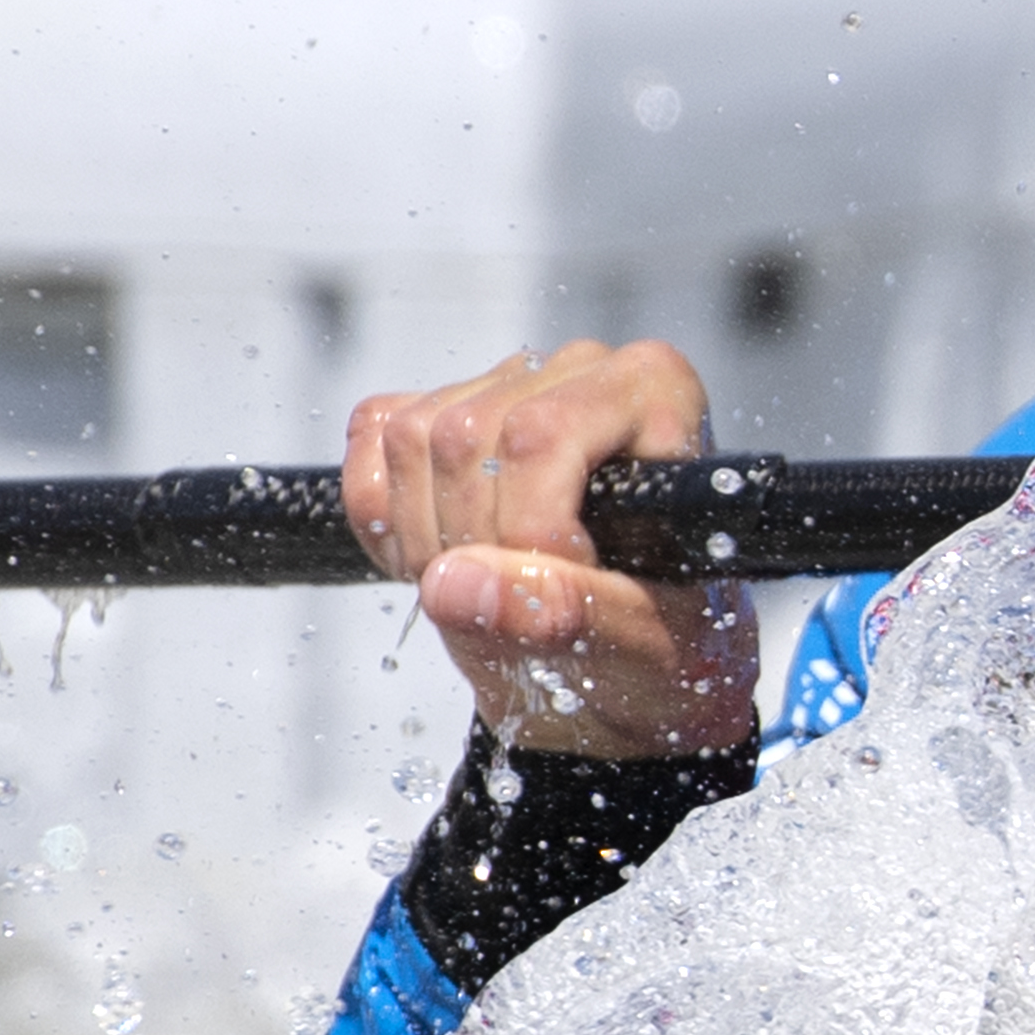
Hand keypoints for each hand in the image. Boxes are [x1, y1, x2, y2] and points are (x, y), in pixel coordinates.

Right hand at [341, 340, 757, 758]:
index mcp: (656, 392)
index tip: (560, 596)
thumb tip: (456, 584)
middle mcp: (582, 368)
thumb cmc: (660, 645)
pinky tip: (442, 564)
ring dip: (424, 541)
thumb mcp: (640, 646)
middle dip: (469, 545)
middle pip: (466, 436)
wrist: (627, 666)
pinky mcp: (443, 403)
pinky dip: (382, 518)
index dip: (527, 533)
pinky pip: (374, 434)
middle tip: (512, 615)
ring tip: (485, 595)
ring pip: (411, 436)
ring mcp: (506, 380)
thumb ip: (568, 612)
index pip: (542, 438)